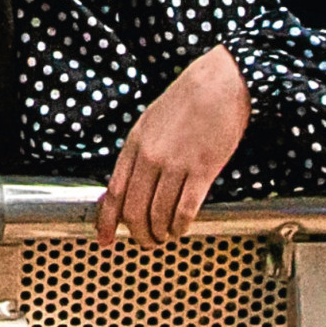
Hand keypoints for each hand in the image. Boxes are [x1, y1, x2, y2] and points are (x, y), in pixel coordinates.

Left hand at [97, 48, 249, 244]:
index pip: (114, 192)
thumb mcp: (150, 123)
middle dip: (138, 234)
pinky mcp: (202, 169)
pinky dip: (180, 226)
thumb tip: (129, 184)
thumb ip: (139, 153)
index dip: (107, 221)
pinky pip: (185, 209)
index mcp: (134, 144)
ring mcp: (175, 164)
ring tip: (165, 237)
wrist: (219, 83)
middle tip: (145, 242)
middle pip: (134, 210)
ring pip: (159, 214)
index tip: (106, 239)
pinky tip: (181, 229)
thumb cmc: (187, 101)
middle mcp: (150, 157)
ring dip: (160, 233)